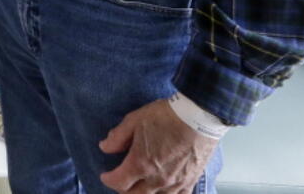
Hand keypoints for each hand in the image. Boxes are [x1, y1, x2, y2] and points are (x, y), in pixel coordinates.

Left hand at [98, 97, 218, 192]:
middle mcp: (157, 179)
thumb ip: (117, 137)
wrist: (199, 117)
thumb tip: (105, 147)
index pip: (119, 183)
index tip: (105, 175)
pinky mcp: (190, 181)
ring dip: (143, 193)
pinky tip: (163, 191)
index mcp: (140, 164)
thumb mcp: (134, 120)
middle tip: (121, 182)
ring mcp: (175, 183)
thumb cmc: (167, 116)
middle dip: (124, 190)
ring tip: (139, 187)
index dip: (108, 180)